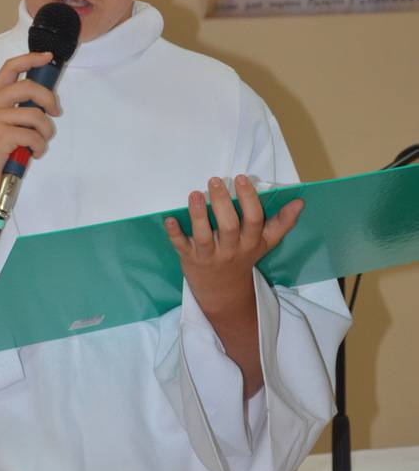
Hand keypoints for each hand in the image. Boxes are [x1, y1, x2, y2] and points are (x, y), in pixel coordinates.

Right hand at [0, 51, 60, 214]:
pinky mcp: (0, 135)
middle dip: (49, 98)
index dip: (31, 59)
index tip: (47, 56)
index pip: (10, 67)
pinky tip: (34, 152)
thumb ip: (17, 106)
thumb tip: (46, 98)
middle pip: (28, 87)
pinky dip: (39, 146)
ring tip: (41, 141)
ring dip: (45, 131)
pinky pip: (33, 135)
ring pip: (35, 114)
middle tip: (55, 112)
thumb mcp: (2, 120)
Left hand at [165, 175, 302, 319]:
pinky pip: (181, 246)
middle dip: (222, 203)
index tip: (241, 179)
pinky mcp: (190, 258)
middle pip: (229, 226)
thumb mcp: (265, 243)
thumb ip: (282, 223)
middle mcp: (231, 249)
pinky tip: (169, 219)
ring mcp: (210, 255)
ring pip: (204, 235)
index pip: (253, 220)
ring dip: (198, 214)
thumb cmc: (243, 257)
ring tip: (195, 194)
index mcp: (250, 242)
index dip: (248, 199)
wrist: (223, 291)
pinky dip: (175, 233)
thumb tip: (300, 202)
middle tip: (215, 181)